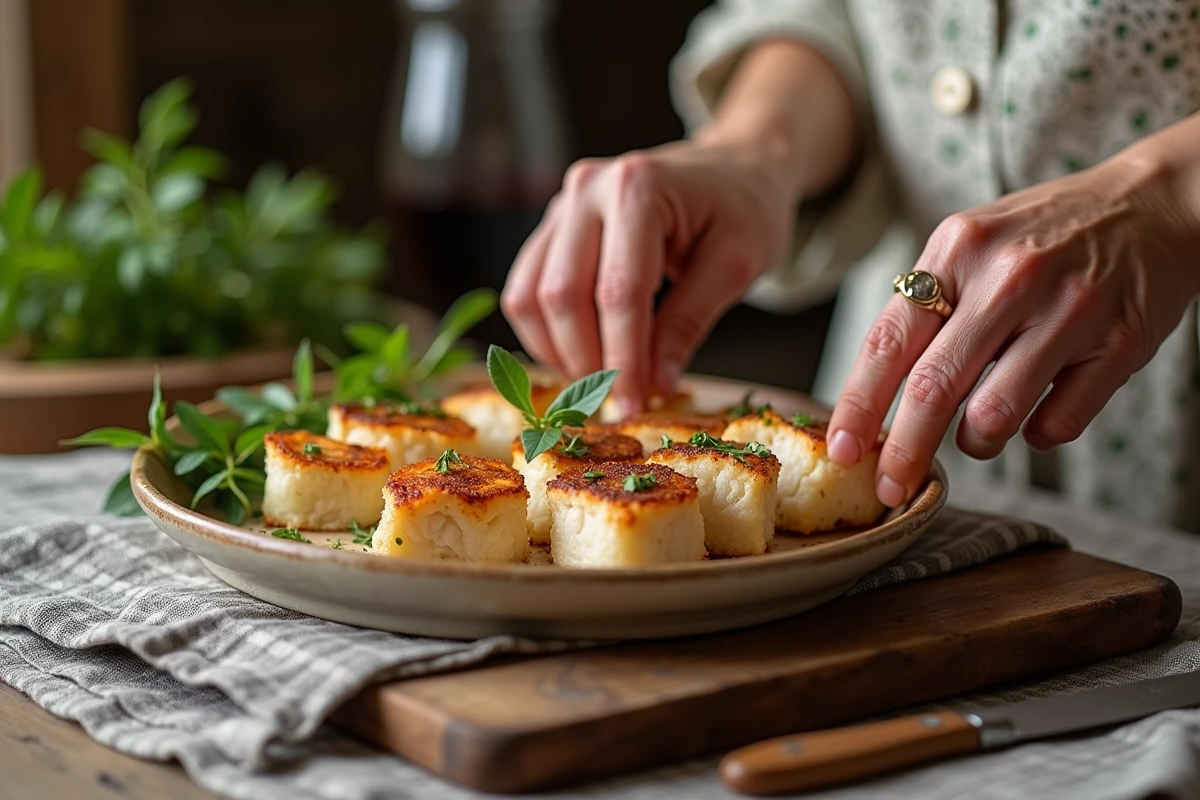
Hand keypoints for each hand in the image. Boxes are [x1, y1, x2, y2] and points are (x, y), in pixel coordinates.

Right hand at [501, 138, 796, 413]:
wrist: (733, 166)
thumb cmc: (743, 207)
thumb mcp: (736, 264)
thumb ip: (690, 322)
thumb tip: (656, 384)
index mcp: (639, 188)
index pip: (619, 292)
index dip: (623, 358)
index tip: (635, 404)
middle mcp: (588, 189)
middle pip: (563, 296)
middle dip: (588, 361)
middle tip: (619, 401)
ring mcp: (563, 205)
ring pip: (531, 296)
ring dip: (559, 352)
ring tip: (601, 383)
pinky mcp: (553, 226)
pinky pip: (526, 289)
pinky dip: (546, 334)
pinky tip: (581, 358)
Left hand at [828, 151, 1199, 506]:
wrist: (1152, 204)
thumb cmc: (1042, 237)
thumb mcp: (971, 246)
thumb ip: (923, 309)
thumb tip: (871, 400)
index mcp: (957, 249)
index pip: (888, 341)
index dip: (858, 405)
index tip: (842, 451)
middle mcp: (1009, 276)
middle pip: (933, 387)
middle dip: (904, 451)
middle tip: (892, 488)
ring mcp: (1069, 309)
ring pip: (994, 415)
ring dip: (975, 444)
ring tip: (977, 436)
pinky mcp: (1120, 344)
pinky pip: (1057, 424)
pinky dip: (1036, 435)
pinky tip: (1037, 415)